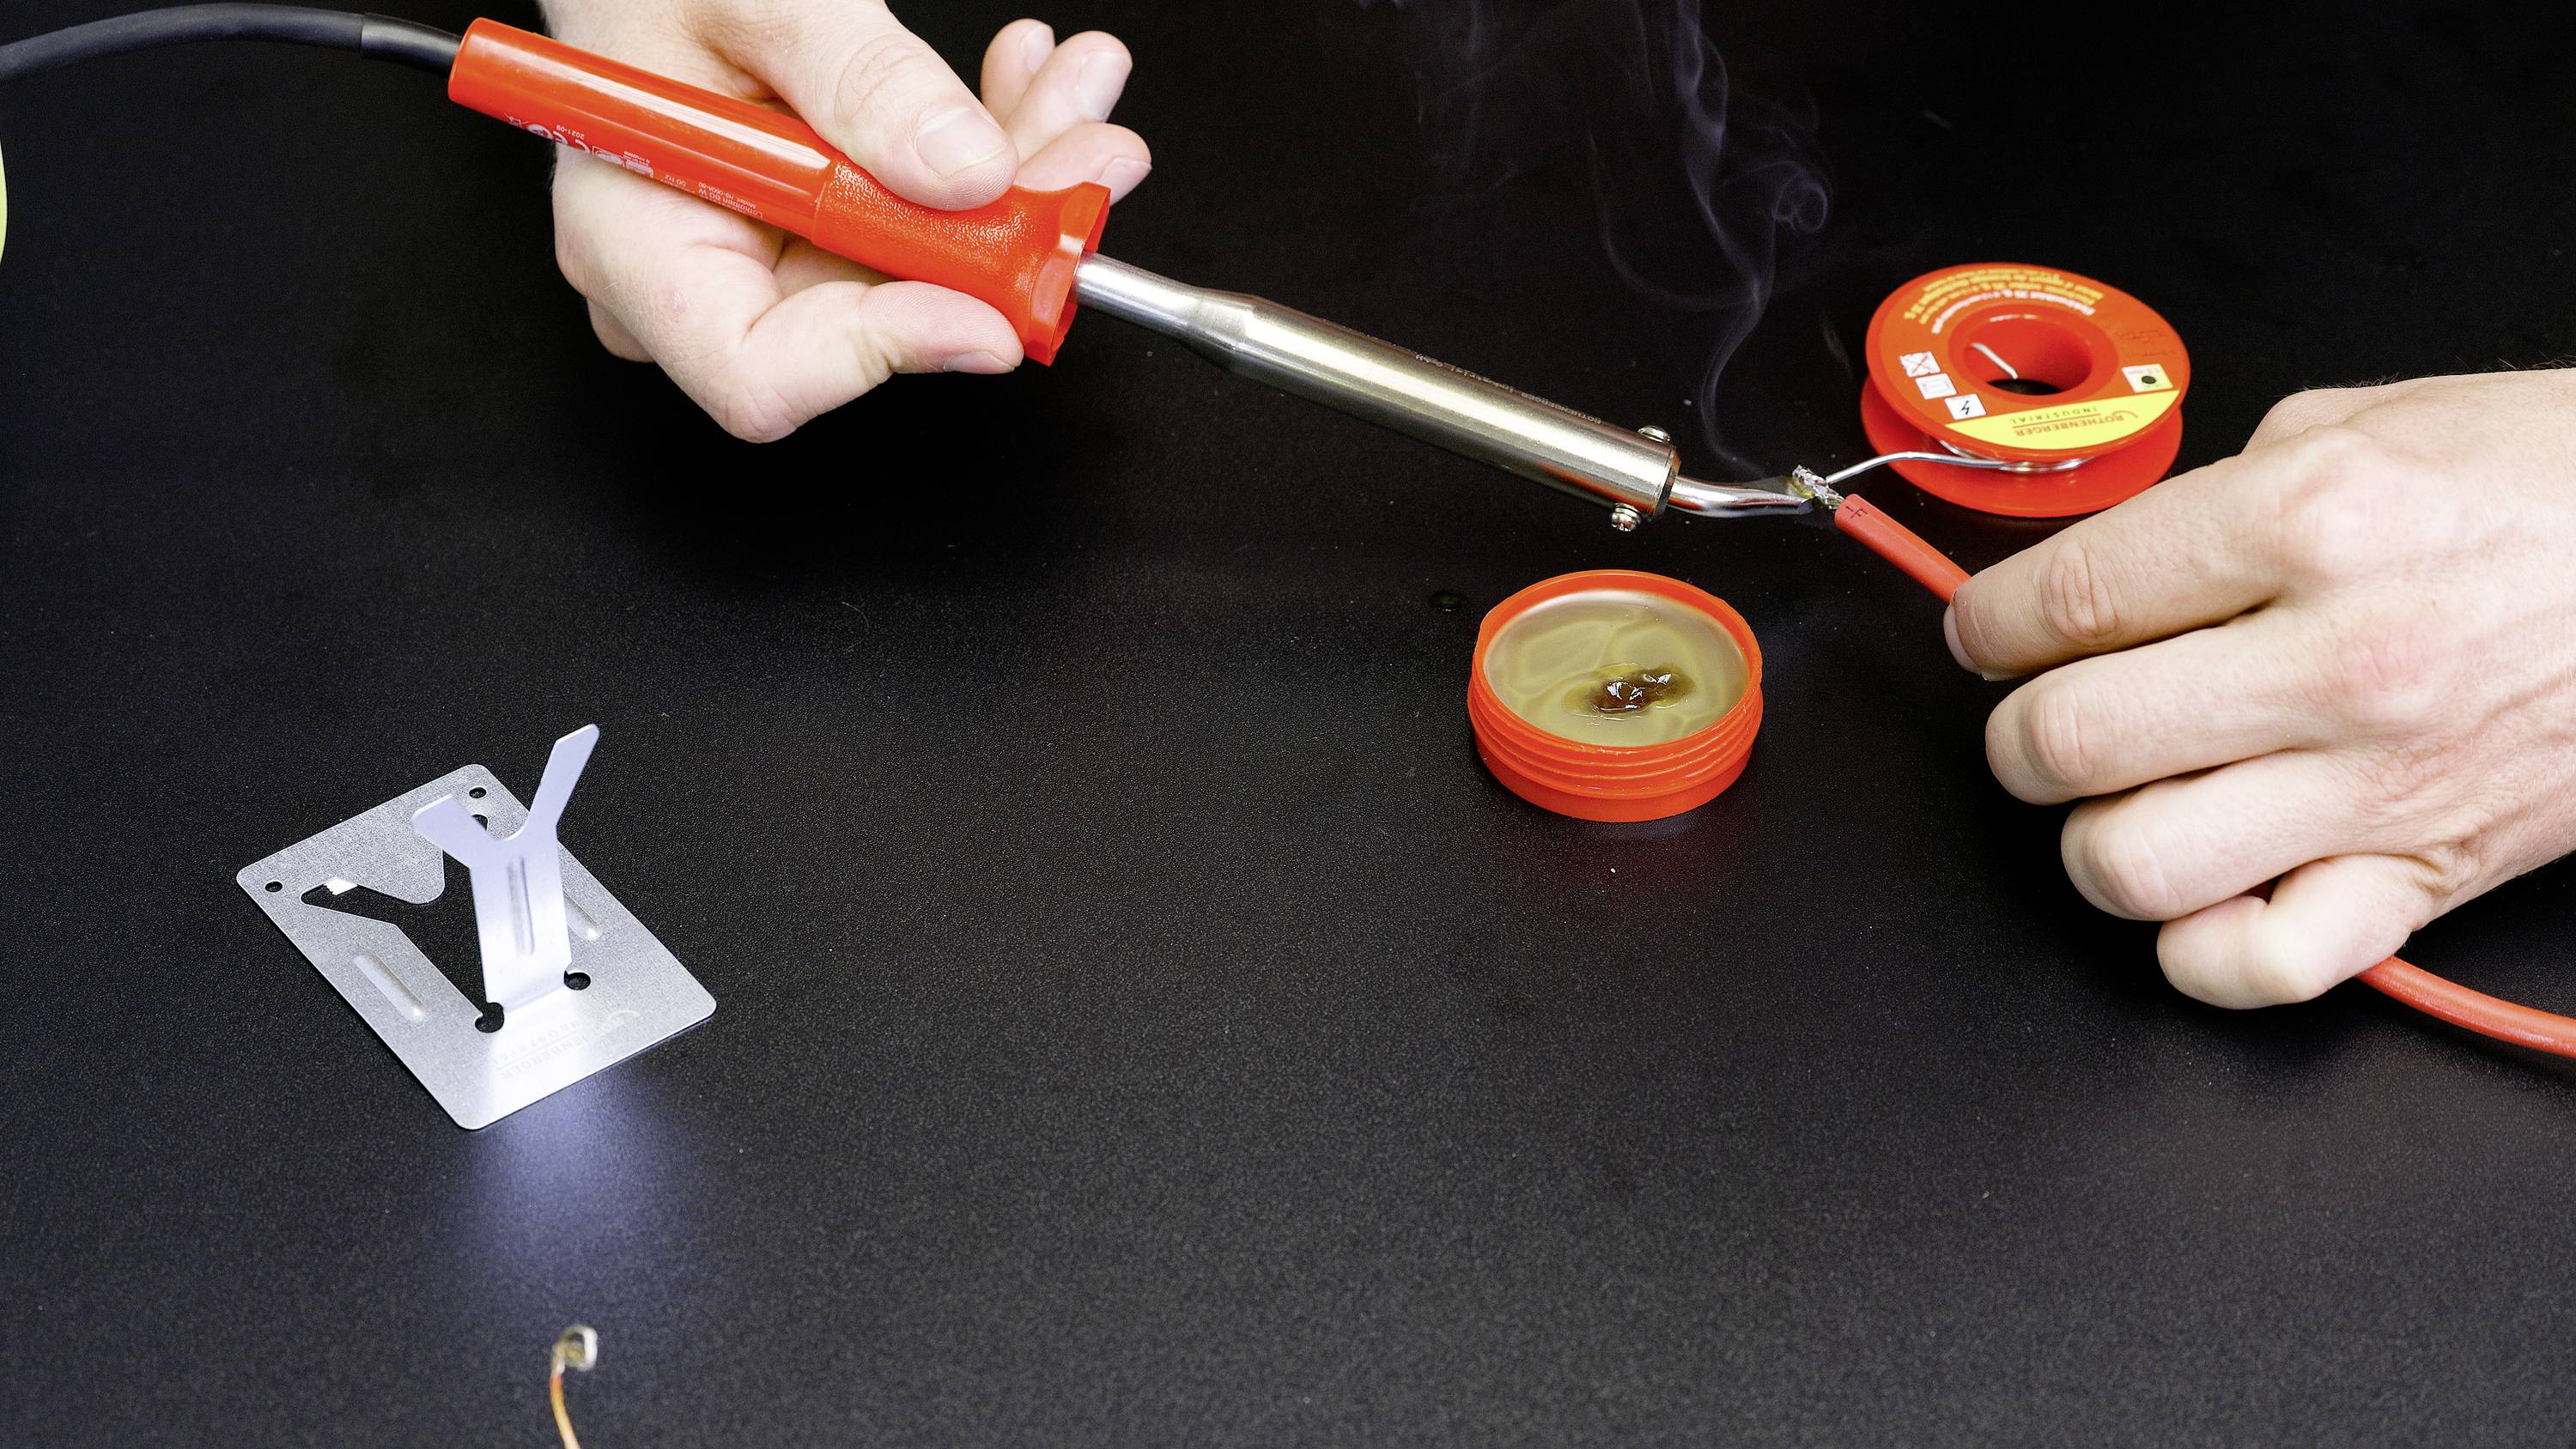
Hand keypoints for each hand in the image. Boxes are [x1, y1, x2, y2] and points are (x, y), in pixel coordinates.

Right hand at [541, 0, 1149, 438]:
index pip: (762, 373)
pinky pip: (922, 218)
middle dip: (1000, 241)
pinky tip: (1029, 79)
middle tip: (1089, 160)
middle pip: (875, 321)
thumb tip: (966, 172)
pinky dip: (992, 151)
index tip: (993, 302)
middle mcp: (705, 275)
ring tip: (1080, 91)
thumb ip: (857, 79)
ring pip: (926, 269)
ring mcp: (768, 254)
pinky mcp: (823, 224)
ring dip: (1024, 180)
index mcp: (636, 249)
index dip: (887, 350)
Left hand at [1946, 371, 2575, 1007]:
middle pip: (2070, 740)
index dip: (1987, 625)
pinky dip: (2197, 947)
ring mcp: (2384, 782)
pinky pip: (2260, 965)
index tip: (1983, 633)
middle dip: (2019, 733)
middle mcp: (2341, 659)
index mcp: (2312, 519)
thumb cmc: (2556, 482)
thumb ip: (2215, 498)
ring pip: (2132, 864)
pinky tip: (2204, 888)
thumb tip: (2094, 568)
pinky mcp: (2431, 875)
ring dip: (2090, 836)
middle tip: (2039, 712)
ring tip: (2122, 794)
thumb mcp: (2371, 424)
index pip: (2064, 600)